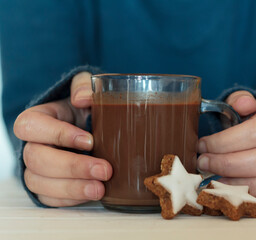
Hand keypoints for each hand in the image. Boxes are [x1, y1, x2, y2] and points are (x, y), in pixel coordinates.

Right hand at [14, 72, 111, 206]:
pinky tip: (91, 195)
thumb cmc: (84, 108)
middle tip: (104, 170)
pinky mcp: (46, 187)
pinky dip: (70, 199)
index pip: (31, 126)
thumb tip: (83, 98)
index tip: (90, 141)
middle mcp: (32, 144)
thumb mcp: (86, 90)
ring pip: (39, 183)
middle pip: (37, 159)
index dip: (58, 135)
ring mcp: (36, 168)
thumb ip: (84, 86)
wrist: (89, 127)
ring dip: (72, 188)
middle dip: (72, 167)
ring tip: (100, 189)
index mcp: (37, 119)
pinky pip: (48, 199)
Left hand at [197, 91, 255, 203]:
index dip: (226, 142)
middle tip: (204, 164)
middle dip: (230, 165)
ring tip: (214, 179)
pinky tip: (231, 189)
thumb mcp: (240, 106)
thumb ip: (238, 101)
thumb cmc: (248, 123)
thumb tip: (243, 104)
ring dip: (240, 184)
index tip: (203, 146)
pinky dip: (254, 196)